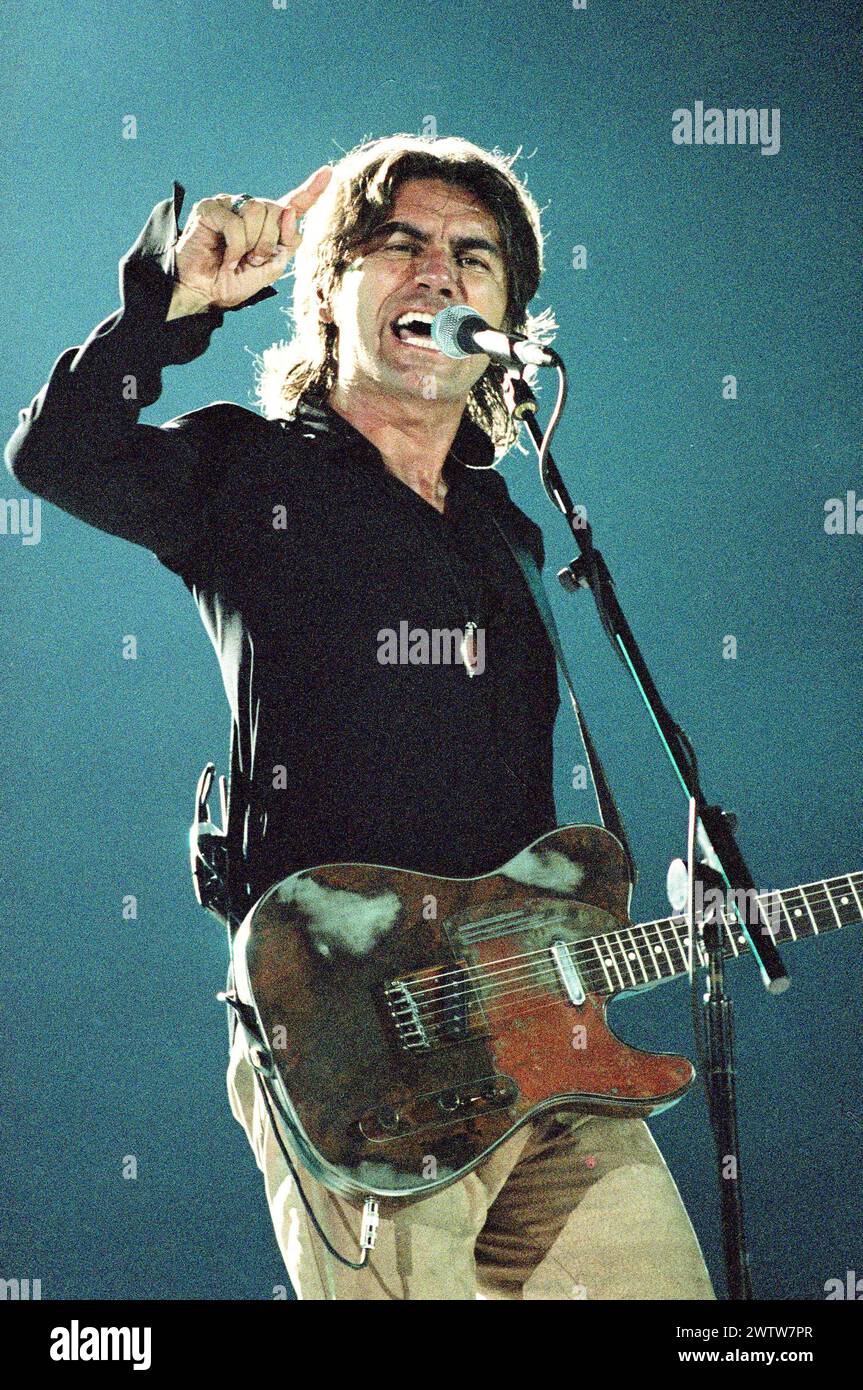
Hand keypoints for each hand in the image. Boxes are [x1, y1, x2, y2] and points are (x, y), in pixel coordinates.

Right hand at [171, 165, 332, 310]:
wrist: (201, 293)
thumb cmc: (231, 282)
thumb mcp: (270, 269)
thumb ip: (286, 245)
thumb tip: (289, 212)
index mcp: (266, 223)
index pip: (292, 204)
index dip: (311, 190)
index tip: (328, 172)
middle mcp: (248, 209)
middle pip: (278, 211)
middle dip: (269, 242)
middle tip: (251, 261)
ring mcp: (229, 205)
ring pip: (258, 212)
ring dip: (252, 244)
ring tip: (237, 259)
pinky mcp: (210, 208)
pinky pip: (237, 224)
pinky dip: (236, 248)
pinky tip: (225, 257)